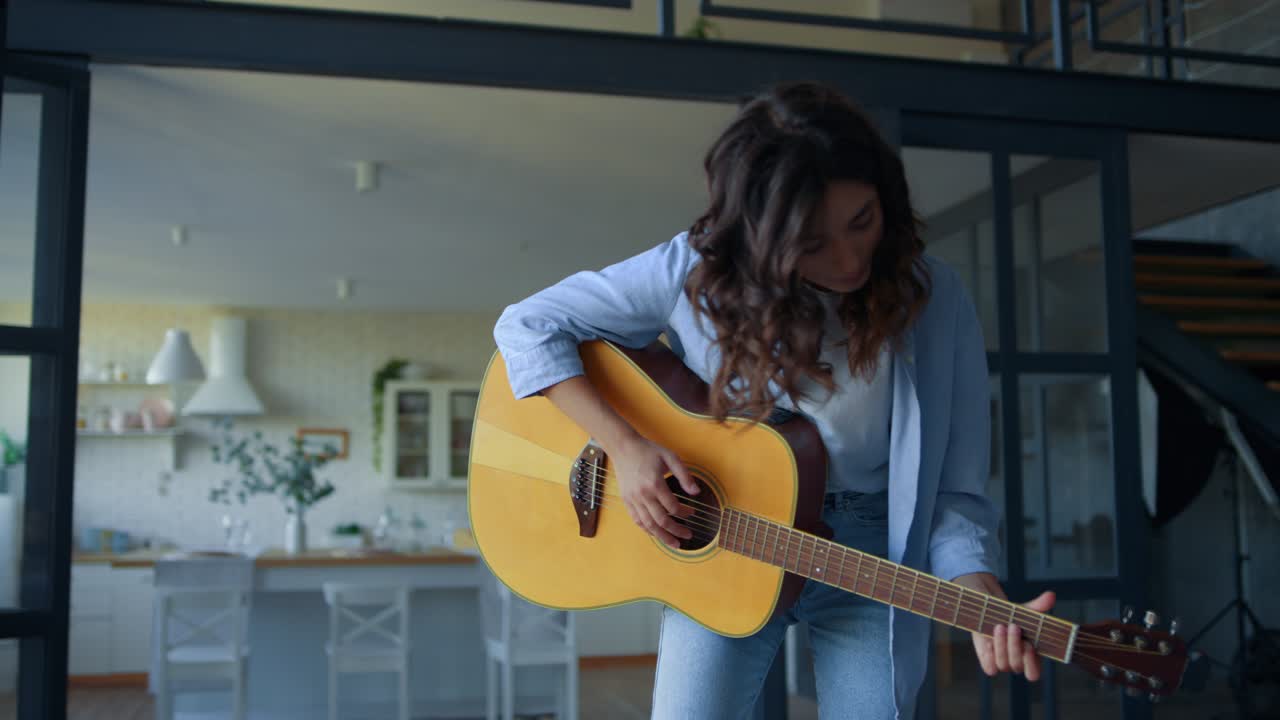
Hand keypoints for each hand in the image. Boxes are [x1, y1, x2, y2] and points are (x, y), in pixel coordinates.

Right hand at [611, 435, 699, 549]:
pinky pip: (637, 520)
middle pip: (661, 520)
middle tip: (688, 535)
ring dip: (663, 536)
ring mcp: (633, 499)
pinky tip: (656, 534)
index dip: (685, 513)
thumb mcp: (671, 457)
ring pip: (649, 525)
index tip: (692, 512)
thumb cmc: (648, 451)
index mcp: (655, 484)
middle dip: (676, 531)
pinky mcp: (627, 501)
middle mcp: (643, 495)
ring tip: (674, 543)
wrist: (623, 448)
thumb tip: (696, 492)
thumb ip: (684, 475)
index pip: (673, 507)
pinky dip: (647, 530)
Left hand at [952, 572, 1055, 681]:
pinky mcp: (987, 660)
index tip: (1029, 644)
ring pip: (1003, 665)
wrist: (988, 611)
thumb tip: (1051, 596)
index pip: (1033, 674)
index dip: (1031, 663)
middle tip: (1013, 626)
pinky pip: (989, 668)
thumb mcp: (1024, 610)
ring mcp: (1001, 662)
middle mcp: (1016, 663)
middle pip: (1017, 666)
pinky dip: (990, 656)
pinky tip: (988, 641)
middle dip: (1015, 646)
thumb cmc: (1011, 614)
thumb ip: (1038, 606)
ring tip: (1000, 626)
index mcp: (1030, 657)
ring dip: (1002, 645)